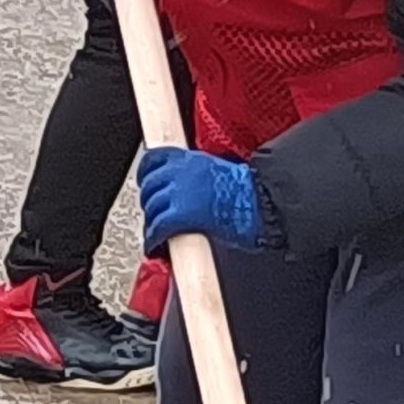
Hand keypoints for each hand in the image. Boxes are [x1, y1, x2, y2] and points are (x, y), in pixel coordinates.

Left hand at [136, 145, 267, 255]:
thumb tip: (186, 187)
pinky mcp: (181, 216)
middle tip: (154, 214)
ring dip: (152, 221)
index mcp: (190, 159)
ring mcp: (179, 194)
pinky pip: (158, 227)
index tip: (145, 181)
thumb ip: (197, 175)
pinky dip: (153, 237)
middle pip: (150, 186)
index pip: (154, 159)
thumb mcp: (218, 171)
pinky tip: (155, 244)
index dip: (145, 173)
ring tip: (156, 232)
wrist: (258, 204)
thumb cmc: (246, 192)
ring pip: (152, 207)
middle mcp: (181, 173)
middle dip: (150, 202)